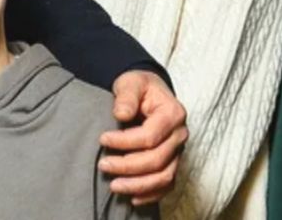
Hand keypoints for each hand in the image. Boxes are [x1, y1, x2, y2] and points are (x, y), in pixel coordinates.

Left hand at [98, 70, 187, 204]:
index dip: (125, 142)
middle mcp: (179, 135)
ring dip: (139, 185)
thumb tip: (121, 114)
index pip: (150, 136)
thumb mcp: (130, 82)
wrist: (149, 91)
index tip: (102, 139)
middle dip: (128, 166)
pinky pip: (167, 184)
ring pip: (164, 176)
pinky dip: (151, 194)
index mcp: (173, 113)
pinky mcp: (173, 162)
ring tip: (114, 186)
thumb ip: (126, 96)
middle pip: (157, 159)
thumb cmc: (138, 86)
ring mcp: (178, 151)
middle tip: (103, 165)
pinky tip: (133, 198)